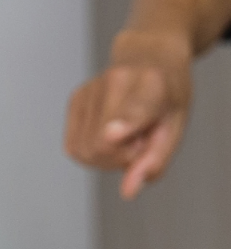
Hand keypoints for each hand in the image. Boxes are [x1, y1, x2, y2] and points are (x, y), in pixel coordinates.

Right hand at [64, 30, 191, 198]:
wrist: (148, 56)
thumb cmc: (166, 94)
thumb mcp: (174, 126)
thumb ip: (153, 160)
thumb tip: (128, 191)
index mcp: (153, 84)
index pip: (136, 109)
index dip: (125, 124)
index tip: (113, 134)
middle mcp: (117, 80)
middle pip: (101, 146)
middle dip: (120, 158)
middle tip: (139, 141)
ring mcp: (91, 88)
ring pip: (84, 151)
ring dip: (105, 156)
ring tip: (124, 136)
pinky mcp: (74, 98)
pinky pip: (73, 147)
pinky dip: (90, 151)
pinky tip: (107, 134)